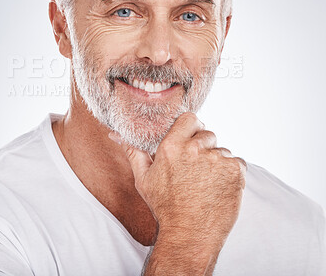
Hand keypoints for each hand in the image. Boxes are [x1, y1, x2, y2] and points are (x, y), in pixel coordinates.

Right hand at [110, 112, 245, 260]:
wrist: (189, 234)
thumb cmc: (165, 207)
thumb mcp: (144, 178)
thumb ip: (134, 151)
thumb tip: (117, 134)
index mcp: (171, 146)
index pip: (190, 118)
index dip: (192, 127)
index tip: (191, 138)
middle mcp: (195, 149)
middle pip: (207, 134)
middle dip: (204, 147)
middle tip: (197, 167)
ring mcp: (217, 159)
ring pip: (222, 150)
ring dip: (217, 161)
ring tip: (207, 181)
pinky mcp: (234, 170)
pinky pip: (236, 162)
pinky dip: (231, 172)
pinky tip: (219, 187)